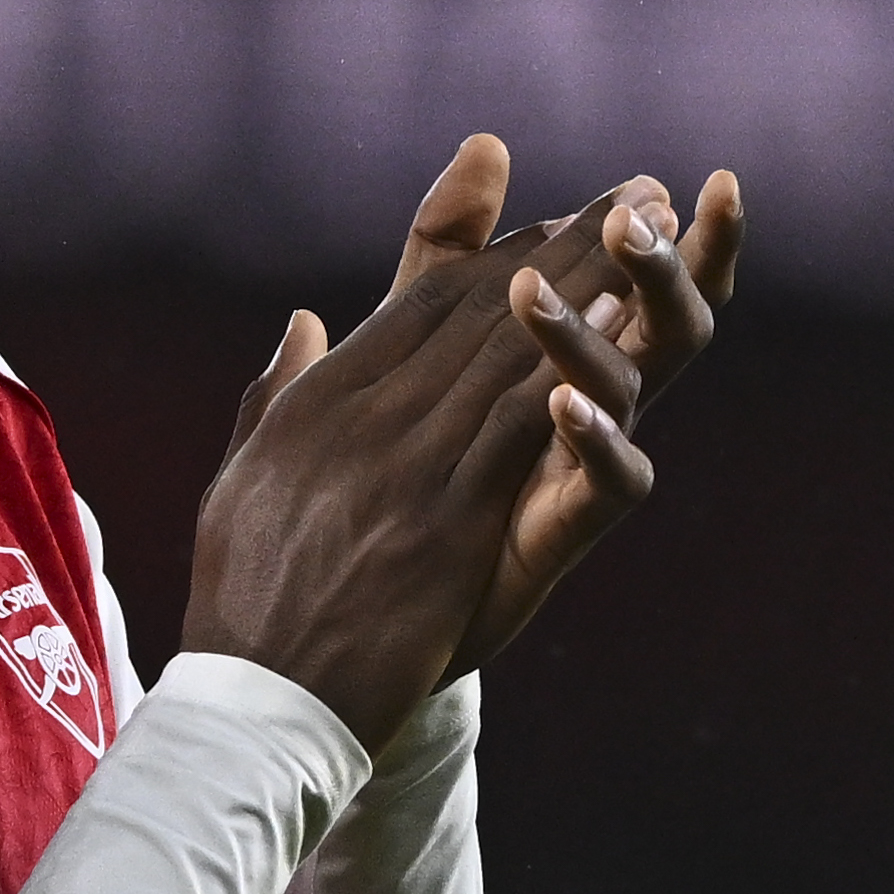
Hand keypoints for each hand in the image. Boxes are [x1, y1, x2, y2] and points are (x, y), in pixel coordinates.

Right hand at [180, 188, 645, 751]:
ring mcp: (402, 465)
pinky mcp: (444, 522)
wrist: (255, 700)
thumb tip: (303, 323)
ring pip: (507, 351)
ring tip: (650, 234)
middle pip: (477, 310)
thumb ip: (278, 393)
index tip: (556, 220)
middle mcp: (359, 415)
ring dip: (588, 286)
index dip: (497, 255)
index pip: (418, 305)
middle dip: (565, 246)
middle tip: (636, 193)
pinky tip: (623, 328)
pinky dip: (573, 370)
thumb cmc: (244, 602)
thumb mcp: (244, 476)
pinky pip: (519, 428)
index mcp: (316, 401)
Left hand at [425, 139, 743, 677]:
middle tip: (641, 213)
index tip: (698, 179)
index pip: (642, 283)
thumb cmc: (410, 459)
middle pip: (667, 326)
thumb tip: (488, 141)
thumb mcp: (420, 337)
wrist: (367, 600)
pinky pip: (610, 485)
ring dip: (583, 331)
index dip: (684, 237)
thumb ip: (451, 247)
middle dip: (667, 268)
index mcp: (575, 353)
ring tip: (534, 283)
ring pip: (627, 390)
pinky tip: (562, 401)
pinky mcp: (562, 530)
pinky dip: (595, 439)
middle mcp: (598, 403)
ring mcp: (583, 465)